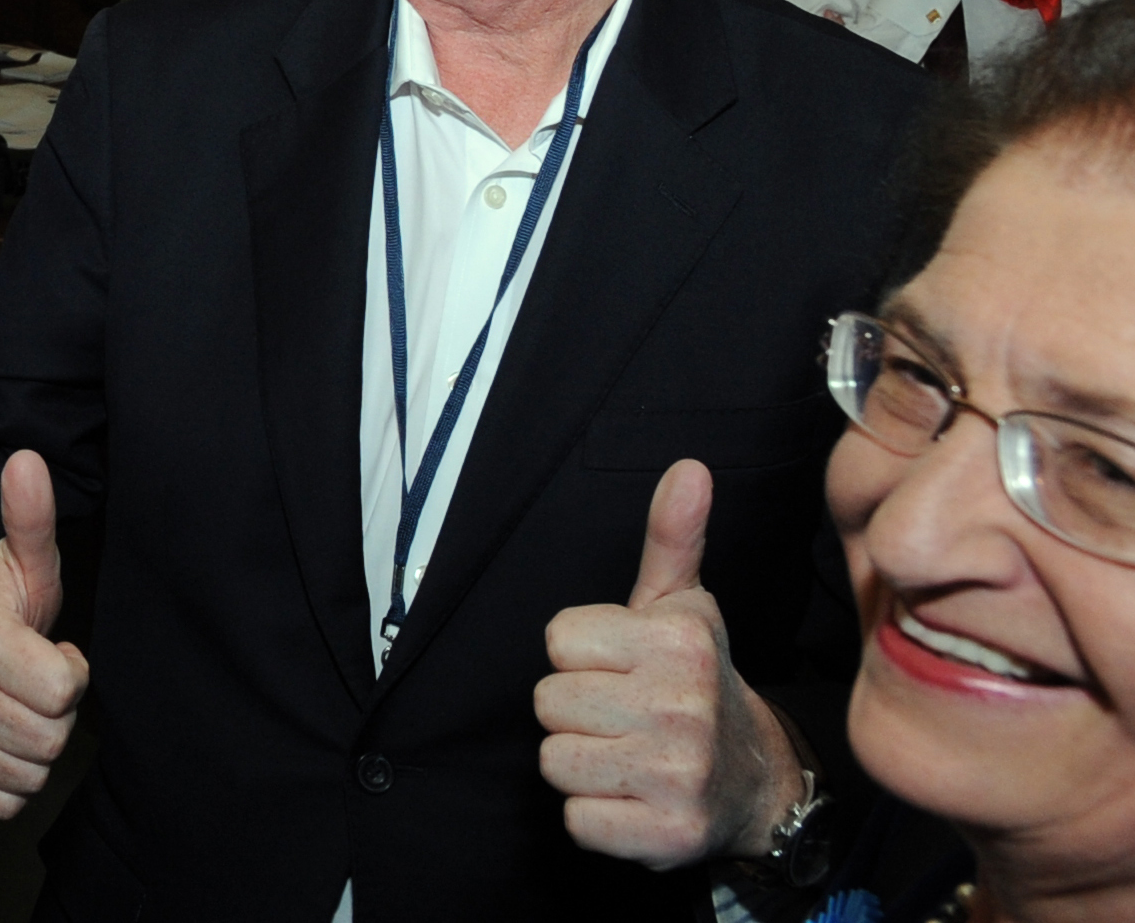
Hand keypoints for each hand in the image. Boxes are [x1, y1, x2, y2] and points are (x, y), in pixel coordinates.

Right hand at [0, 450, 89, 818]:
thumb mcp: (23, 563)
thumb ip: (30, 519)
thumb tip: (27, 460)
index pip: (64, 689)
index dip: (69, 671)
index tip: (47, 651)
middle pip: (51, 738)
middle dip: (54, 712)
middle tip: (30, 682)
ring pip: (30, 775)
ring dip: (33, 747)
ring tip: (13, 705)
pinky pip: (4, 803)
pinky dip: (10, 780)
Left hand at [535, 460, 802, 868]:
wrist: (756, 781)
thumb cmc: (698, 681)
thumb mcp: (685, 605)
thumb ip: (673, 535)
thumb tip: (688, 468)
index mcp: (678, 643)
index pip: (558, 639)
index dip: (581, 654)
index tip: (622, 665)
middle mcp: (681, 708)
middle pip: (547, 701)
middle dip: (576, 708)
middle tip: (623, 712)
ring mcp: (676, 776)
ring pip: (554, 760)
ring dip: (581, 761)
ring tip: (626, 752)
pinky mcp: (665, 836)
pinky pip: (574, 820)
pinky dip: (594, 814)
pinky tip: (631, 796)